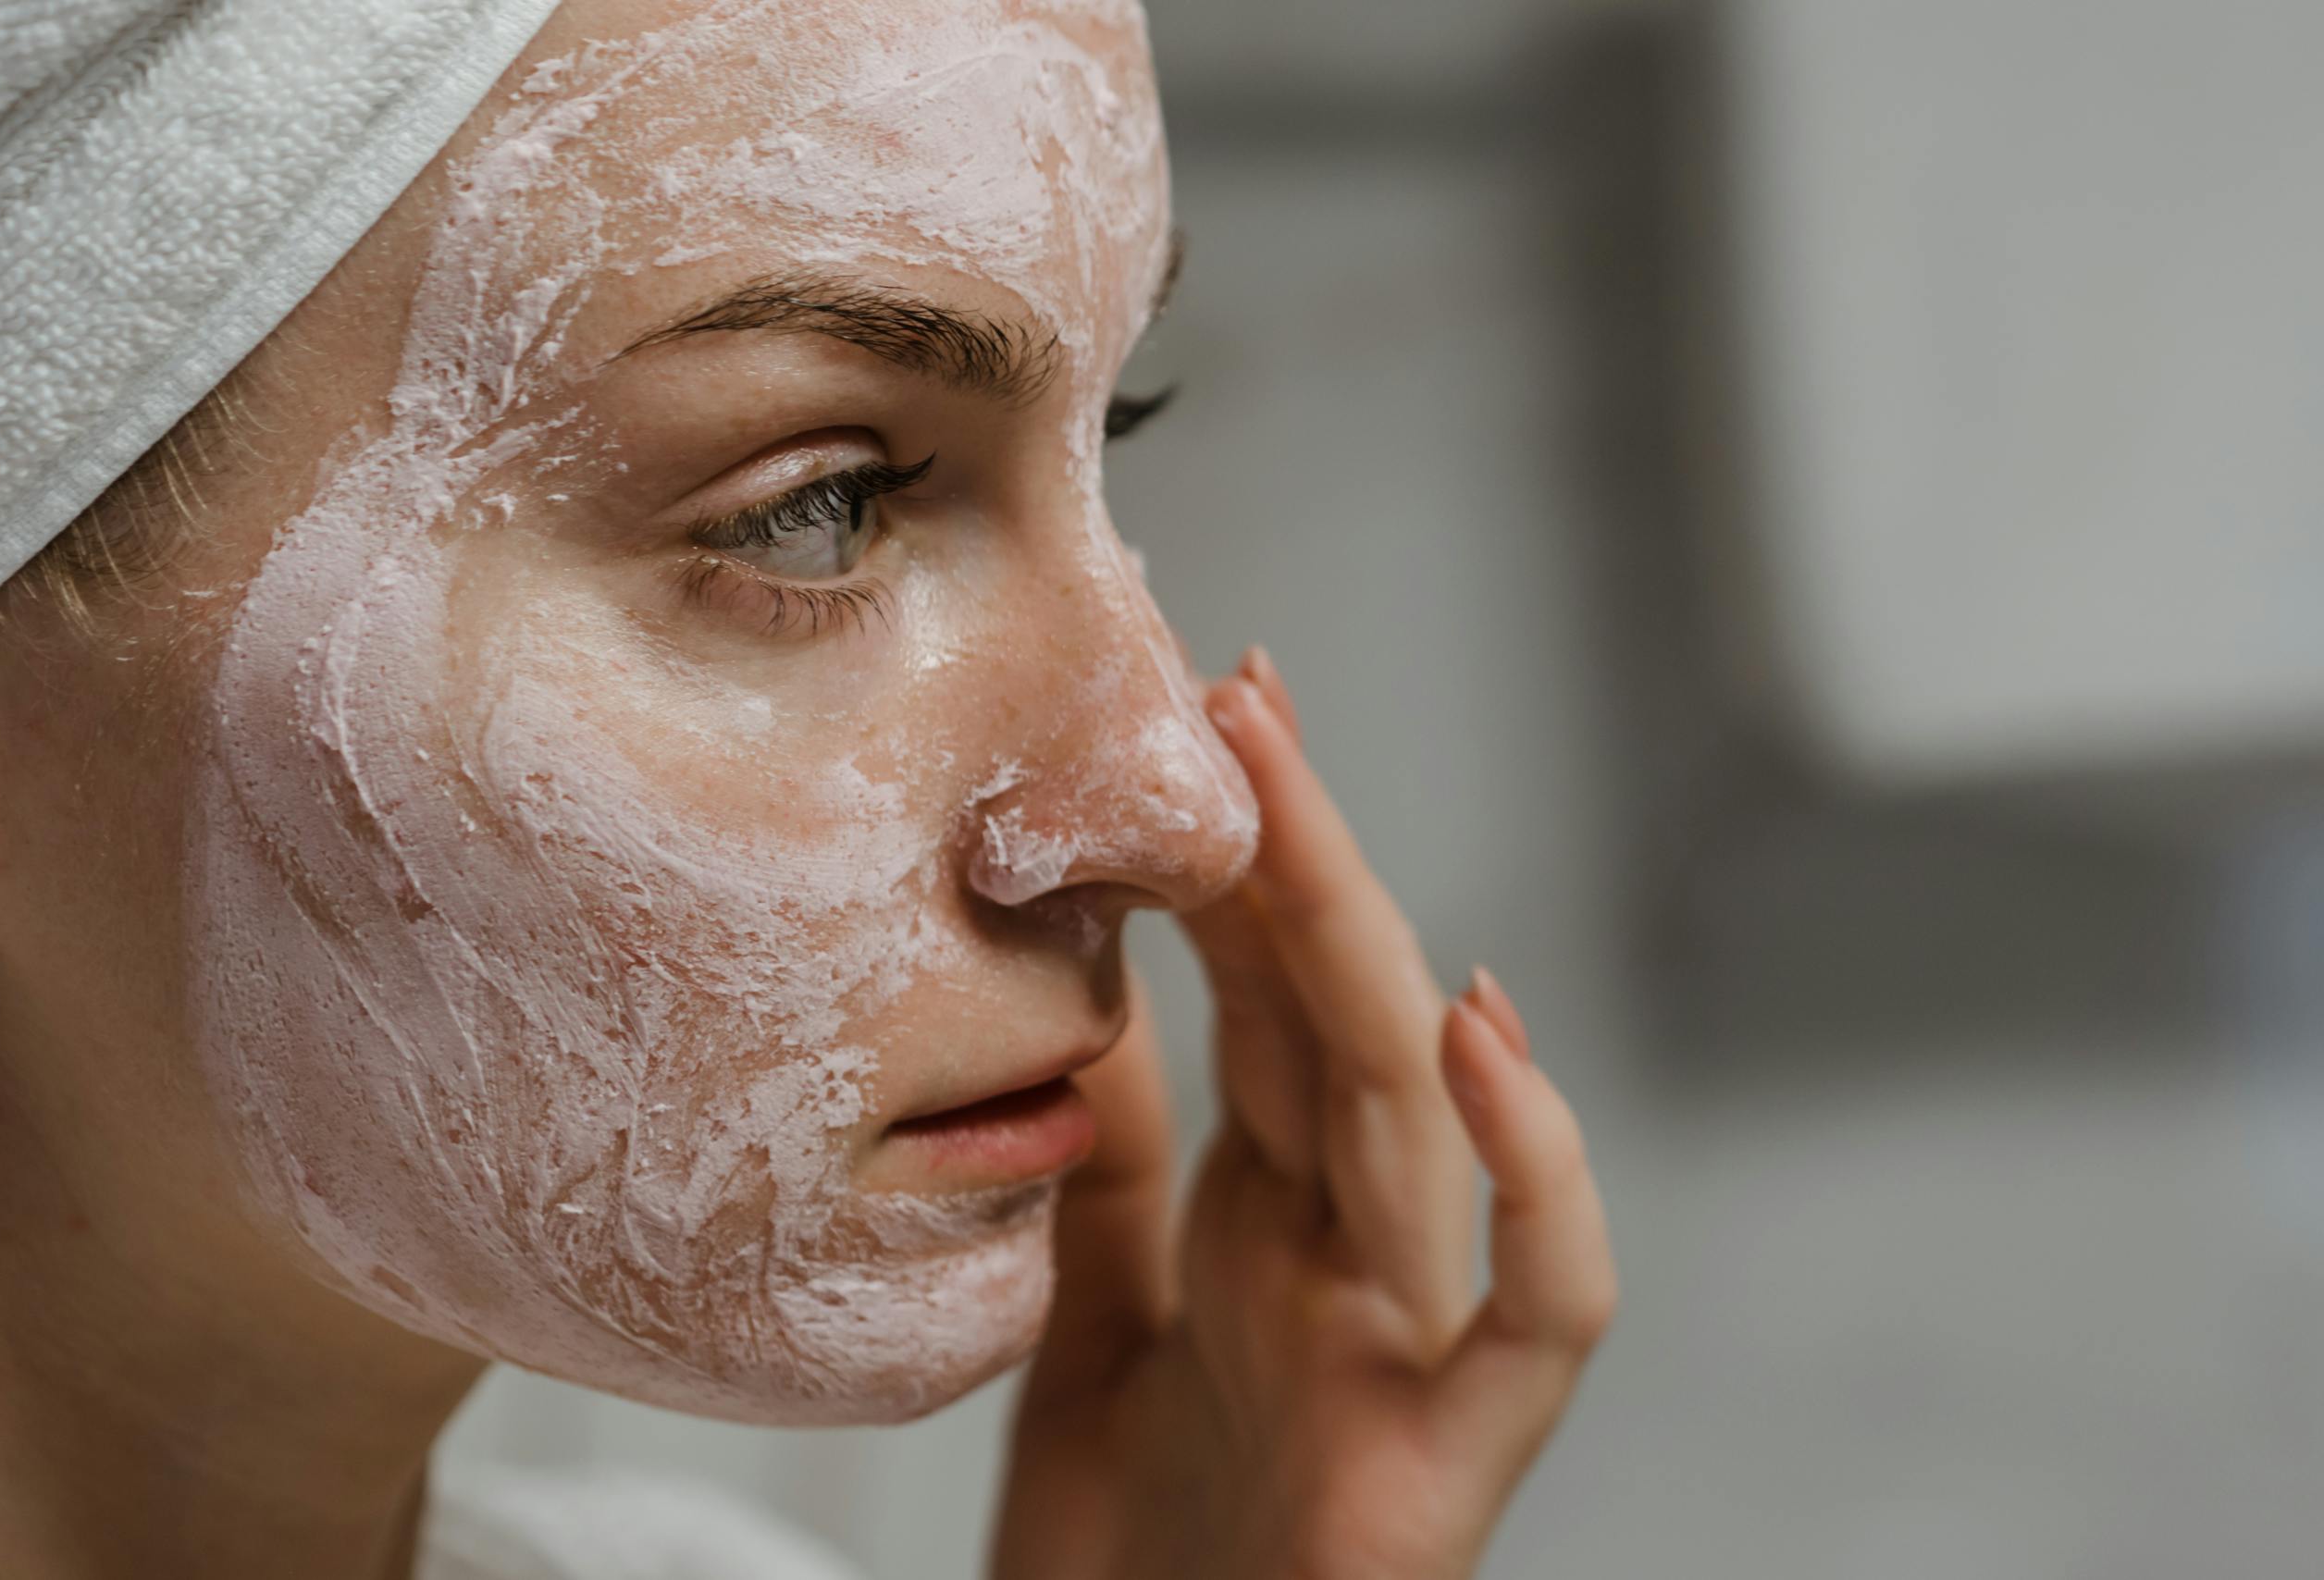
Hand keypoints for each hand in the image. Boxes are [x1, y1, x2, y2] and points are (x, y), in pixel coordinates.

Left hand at [991, 647, 1616, 1579]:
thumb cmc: (1127, 1557)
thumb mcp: (1089, 1321)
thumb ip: (1113, 1173)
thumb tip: (1091, 999)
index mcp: (1271, 1217)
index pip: (1270, 997)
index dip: (1244, 860)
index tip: (1198, 716)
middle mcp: (1351, 1256)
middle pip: (1338, 1020)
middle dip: (1296, 854)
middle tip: (1235, 696)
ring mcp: (1409, 1345)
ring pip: (1417, 1116)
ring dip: (1362, 943)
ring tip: (1287, 793)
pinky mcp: (1449, 1459)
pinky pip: (1545, 1311)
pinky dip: (1537, 1174)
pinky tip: (1476, 1035)